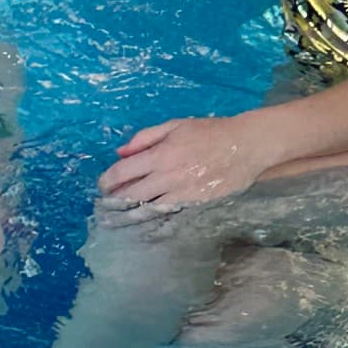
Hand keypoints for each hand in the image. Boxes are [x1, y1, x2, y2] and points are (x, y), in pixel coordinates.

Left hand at [100, 111, 276, 213]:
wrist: (245, 146)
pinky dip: (153, 218)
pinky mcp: (195, 204)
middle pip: (131, 194)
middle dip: (114, 201)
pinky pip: (168, 214)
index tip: (101, 186)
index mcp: (160, 155)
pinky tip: (143, 222)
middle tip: (104, 207)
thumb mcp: (175, 125)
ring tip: (116, 221)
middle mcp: (168, 177)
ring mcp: (182, 193)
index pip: (124, 172)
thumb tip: (121, 152)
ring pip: (147, 209)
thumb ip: (146, 137)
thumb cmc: (210, 132)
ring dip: (129, 215)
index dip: (108, 180)